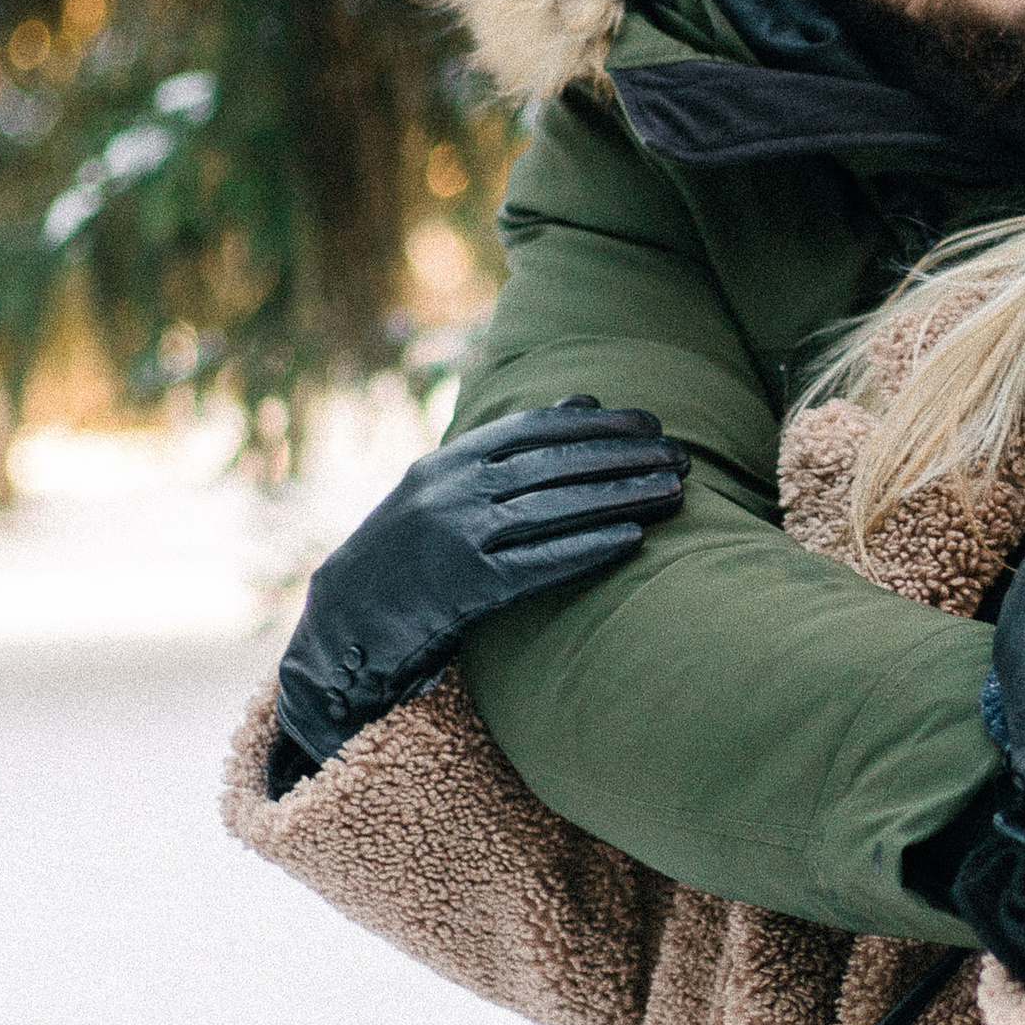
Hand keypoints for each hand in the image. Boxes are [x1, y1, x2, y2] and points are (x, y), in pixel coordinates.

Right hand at [269, 398, 687, 793]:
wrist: (345, 622)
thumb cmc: (407, 553)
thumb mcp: (445, 489)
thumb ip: (512, 448)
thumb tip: (581, 401)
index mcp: (448, 461)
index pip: (535, 428)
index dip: (597, 424)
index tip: (649, 423)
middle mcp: (452, 491)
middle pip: (555, 464)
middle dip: (624, 458)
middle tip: (679, 456)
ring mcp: (458, 537)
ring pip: (555, 508)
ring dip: (621, 497)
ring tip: (673, 492)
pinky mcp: (467, 586)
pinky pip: (539, 563)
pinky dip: (587, 547)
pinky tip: (632, 539)